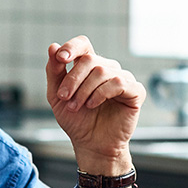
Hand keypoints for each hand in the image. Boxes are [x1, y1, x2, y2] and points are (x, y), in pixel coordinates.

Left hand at [45, 35, 145, 169]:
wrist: (90, 143)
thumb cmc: (75, 118)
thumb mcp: (56, 95)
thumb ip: (54, 71)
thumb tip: (53, 46)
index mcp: (88, 66)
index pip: (83, 44)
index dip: (72, 47)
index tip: (60, 58)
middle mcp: (107, 68)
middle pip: (89, 60)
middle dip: (73, 79)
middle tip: (63, 97)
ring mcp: (122, 78)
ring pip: (102, 71)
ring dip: (84, 90)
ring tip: (76, 106)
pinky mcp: (135, 91)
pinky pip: (118, 82)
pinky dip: (101, 93)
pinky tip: (92, 105)